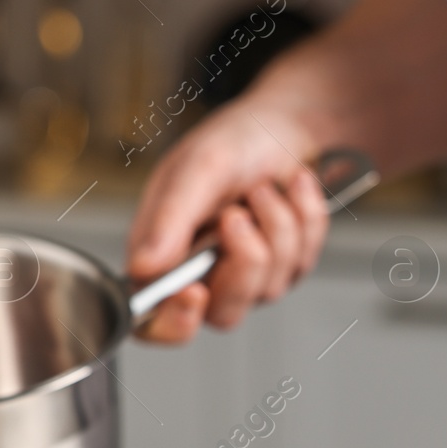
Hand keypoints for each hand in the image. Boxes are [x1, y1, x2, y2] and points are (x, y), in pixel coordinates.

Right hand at [126, 101, 331, 342]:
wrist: (289, 125)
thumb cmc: (235, 142)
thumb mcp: (198, 168)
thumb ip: (170, 218)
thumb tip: (143, 266)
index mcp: (163, 254)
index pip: (154, 321)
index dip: (171, 322)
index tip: (194, 292)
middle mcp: (204, 272)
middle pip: (224, 313)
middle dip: (243, 261)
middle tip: (238, 214)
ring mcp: (250, 275)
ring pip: (270, 287)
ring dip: (275, 226)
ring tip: (264, 189)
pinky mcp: (289, 267)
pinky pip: (303, 261)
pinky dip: (303, 218)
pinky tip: (291, 190)